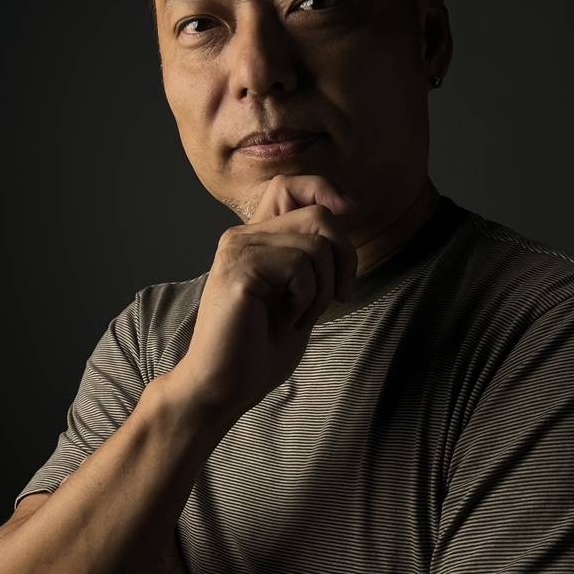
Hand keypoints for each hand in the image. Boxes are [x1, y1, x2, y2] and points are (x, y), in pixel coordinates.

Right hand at [174, 172, 358, 423]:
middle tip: (337, 296)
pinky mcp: (239, 269)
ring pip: (316, 243)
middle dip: (344, 258)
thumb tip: (345, 215)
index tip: (351, 210)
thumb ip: (314, 260)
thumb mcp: (300, 297)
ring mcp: (238, 249)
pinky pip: (299, 266)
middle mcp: (243, 236)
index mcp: (255, 239)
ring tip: (299, 315)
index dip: (325, 190)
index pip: (290, 187)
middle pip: (319, 215)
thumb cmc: (258, 350)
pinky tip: (287, 319)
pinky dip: (307, 298)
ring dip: (323, 288)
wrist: (222, 387)